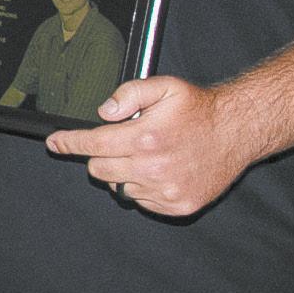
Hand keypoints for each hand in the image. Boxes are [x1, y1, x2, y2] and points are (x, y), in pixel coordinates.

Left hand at [44, 75, 255, 217]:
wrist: (238, 131)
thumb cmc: (199, 109)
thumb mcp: (164, 87)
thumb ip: (129, 93)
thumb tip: (104, 111)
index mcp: (145, 138)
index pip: (93, 145)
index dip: (69, 143)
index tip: (55, 143)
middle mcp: (153, 168)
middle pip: (99, 170)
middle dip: (101, 156)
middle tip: (121, 143)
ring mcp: (165, 191)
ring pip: (119, 187)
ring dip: (124, 173)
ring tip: (148, 156)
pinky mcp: (177, 205)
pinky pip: (142, 201)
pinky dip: (144, 188)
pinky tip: (162, 171)